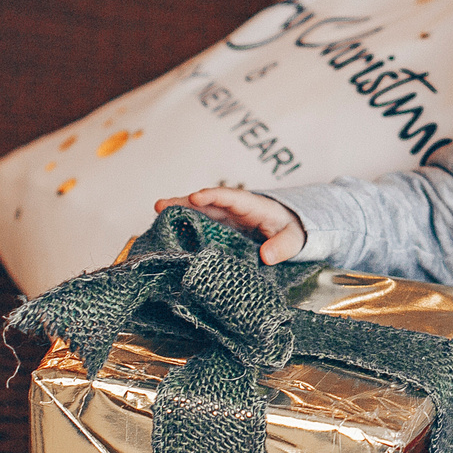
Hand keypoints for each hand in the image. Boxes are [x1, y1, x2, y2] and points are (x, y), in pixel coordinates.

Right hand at [153, 187, 305, 264]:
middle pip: (206, 202)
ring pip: (199, 212)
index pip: (230, 197)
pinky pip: (200, 225)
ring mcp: (225, 218)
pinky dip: (185, 226)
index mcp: (252, 205)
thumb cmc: (293, 230)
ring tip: (157, 212)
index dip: (212, 195)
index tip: (196, 197)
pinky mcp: (220, 228)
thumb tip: (266, 257)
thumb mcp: (295, 239)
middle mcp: (234, 208)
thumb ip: (283, 247)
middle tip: (160, 205)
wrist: (291, 229)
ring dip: (179, 211)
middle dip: (184, 202)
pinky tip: (167, 231)